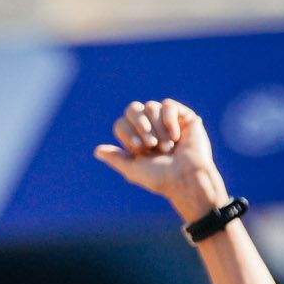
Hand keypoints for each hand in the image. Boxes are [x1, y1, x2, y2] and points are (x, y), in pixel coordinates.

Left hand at [91, 98, 230, 224]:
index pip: (122, 123)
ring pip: (151, 107)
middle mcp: (150, 127)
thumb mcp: (133, 170)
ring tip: (166, 146)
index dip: (128, 133)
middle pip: (133, 109)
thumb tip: (97, 150)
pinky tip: (175, 136)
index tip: (139, 149)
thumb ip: (116, 158)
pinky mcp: (183, 116)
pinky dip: (169, 120)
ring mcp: (166, 120)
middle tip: (150, 145)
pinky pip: (168, 105)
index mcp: (137, 139)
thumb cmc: (160, 178)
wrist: (187, 177)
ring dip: (157, 128)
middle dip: (140, 126)